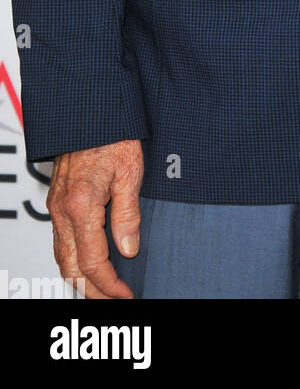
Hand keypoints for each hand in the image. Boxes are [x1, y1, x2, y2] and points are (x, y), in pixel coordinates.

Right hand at [47, 139, 143, 298]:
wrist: (91, 110)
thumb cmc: (113, 133)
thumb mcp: (130, 171)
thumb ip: (127, 213)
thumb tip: (128, 249)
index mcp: (81, 205)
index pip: (92, 262)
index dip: (109, 284)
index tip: (125, 294)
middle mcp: (62, 209)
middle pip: (70, 268)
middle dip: (91, 292)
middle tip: (112, 303)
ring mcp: (56, 206)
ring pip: (60, 257)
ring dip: (78, 279)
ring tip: (101, 292)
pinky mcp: (56, 200)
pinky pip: (59, 241)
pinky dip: (71, 260)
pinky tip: (85, 264)